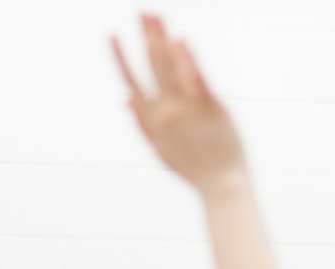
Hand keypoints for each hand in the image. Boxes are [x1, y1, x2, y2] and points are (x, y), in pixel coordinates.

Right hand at [112, 14, 246, 193]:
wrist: (222, 186)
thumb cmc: (192, 169)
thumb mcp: (160, 149)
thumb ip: (142, 122)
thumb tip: (124, 99)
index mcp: (152, 119)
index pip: (130, 80)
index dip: (120, 57)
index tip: (112, 35)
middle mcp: (167, 110)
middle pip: (153, 66)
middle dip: (146, 36)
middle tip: (141, 12)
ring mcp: (190, 108)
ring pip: (172, 67)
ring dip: (162, 38)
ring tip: (156, 16)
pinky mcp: (214, 108)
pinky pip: (199, 79)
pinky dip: (188, 60)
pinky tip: (181, 40)